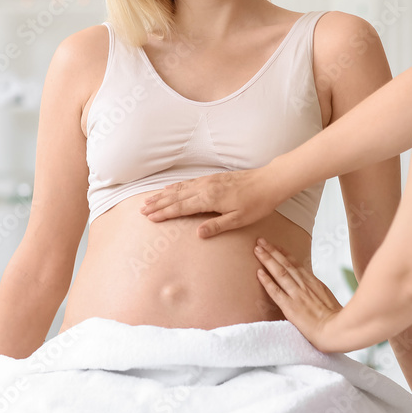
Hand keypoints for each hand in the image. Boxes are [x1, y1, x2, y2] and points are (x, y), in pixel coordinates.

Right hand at [140, 167, 281, 236]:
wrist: (268, 182)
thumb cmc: (256, 203)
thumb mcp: (239, 220)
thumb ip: (217, 226)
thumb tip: (198, 234)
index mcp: (209, 199)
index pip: (181, 207)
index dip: (164, 213)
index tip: (150, 217)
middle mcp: (205, 188)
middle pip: (176, 197)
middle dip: (158, 204)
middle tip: (142, 210)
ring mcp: (208, 181)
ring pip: (180, 188)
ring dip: (163, 194)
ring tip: (149, 199)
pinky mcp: (212, 178)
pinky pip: (188, 182)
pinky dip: (176, 186)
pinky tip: (170, 188)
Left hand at [253, 237, 341, 351]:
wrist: (336, 331)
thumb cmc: (335, 319)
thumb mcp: (327, 298)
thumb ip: (317, 291)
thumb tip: (311, 288)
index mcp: (314, 283)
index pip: (296, 264)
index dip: (284, 254)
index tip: (275, 246)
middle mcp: (304, 285)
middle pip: (286, 264)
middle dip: (272, 251)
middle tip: (260, 240)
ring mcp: (297, 295)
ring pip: (280, 272)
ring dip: (267, 260)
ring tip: (257, 249)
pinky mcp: (290, 307)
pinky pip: (276, 292)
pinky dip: (266, 281)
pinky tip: (258, 272)